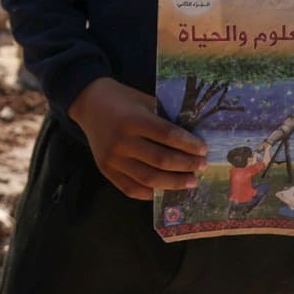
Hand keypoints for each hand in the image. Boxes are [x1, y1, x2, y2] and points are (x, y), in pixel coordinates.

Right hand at [67, 77, 207, 199]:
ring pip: (149, 179)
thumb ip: (165, 119)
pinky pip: (131, 189)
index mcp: (131, 120)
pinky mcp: (106, 170)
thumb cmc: (123, 100)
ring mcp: (112, 159)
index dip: (189, 144)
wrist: (89, 103)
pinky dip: (151, 192)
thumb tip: (193, 139)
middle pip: (161, 160)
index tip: (204, 149)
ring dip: (174, 182)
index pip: (167, 135)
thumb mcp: (144, 102)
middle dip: (187, 165)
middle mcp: (121, 141)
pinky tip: (166, 189)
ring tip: (191, 181)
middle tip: (202, 165)